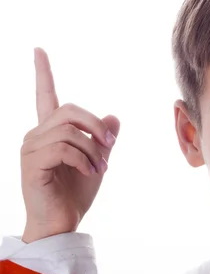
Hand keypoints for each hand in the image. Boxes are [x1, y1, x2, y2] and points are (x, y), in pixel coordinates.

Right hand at [20, 48, 119, 242]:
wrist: (62, 223)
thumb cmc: (75, 194)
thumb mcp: (97, 161)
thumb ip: (103, 139)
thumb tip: (113, 116)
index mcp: (50, 132)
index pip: (44, 96)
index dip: (42, 73)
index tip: (38, 50)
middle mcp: (36, 135)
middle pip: (68, 110)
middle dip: (95, 126)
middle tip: (110, 147)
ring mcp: (30, 149)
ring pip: (68, 131)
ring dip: (92, 149)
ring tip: (101, 167)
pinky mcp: (31, 164)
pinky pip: (63, 149)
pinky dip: (84, 159)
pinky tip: (89, 172)